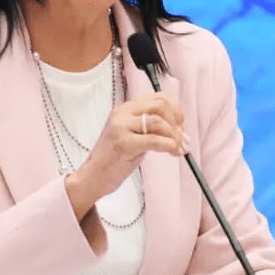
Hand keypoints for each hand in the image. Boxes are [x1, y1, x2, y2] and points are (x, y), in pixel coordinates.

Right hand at [65, 92, 187, 217]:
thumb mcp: (133, 136)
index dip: (176, 110)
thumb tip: (180, 132)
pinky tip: (173, 152)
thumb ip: (151, 129)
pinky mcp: (122, 142)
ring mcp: (121, 127)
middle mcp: (122, 113)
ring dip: (174, 136)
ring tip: (178, 149)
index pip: (158, 97)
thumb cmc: (114, 159)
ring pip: (158, 121)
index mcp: (125, 109)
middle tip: (181, 138)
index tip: (181, 126)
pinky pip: (154, 140)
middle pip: (160, 105)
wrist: (93, 177)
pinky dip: (169, 146)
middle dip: (177, 122)